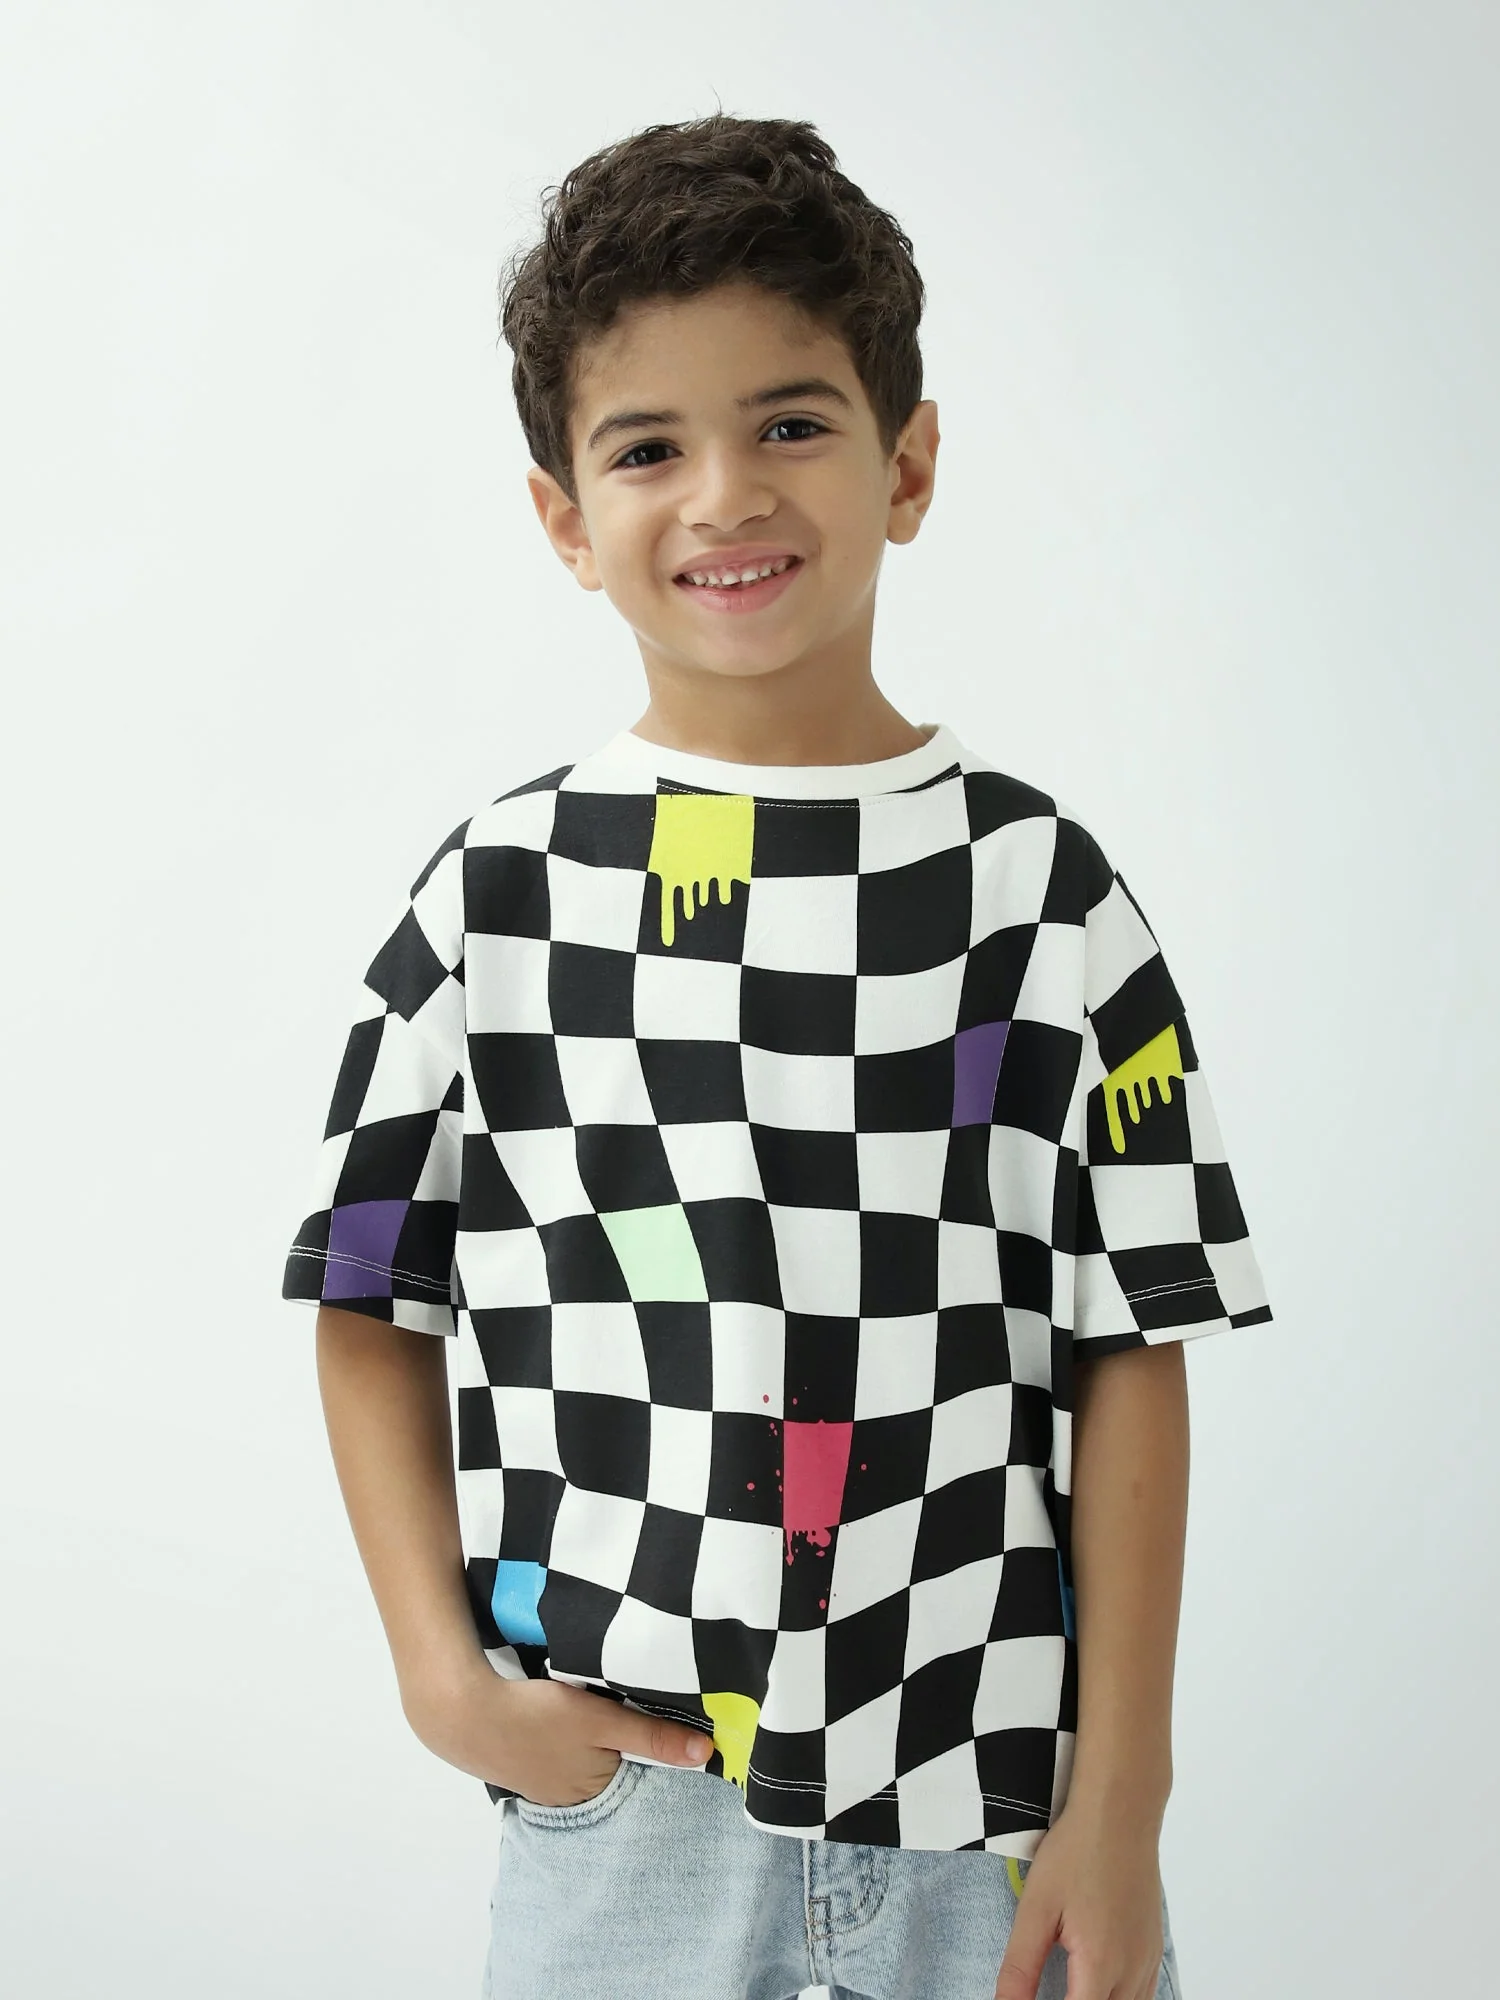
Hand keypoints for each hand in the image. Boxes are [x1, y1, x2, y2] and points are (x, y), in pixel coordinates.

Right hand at [401, 1663, 712, 1805]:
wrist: (461, 1711)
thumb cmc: (535, 1718)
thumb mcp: (601, 1722)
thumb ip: (652, 1736)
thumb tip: (708, 1754)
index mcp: (593, 1791)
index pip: (637, 1767)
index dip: (651, 1741)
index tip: (665, 1712)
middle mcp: (568, 1796)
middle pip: (610, 1762)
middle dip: (620, 1738)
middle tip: (622, 1701)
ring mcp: (540, 1780)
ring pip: (582, 1753)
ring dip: (589, 1733)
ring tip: (592, 1702)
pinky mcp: (520, 1758)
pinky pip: (555, 1747)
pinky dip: (562, 1730)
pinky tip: (558, 1709)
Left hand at [993, 1798, 1165, 1999]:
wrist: (1120, 1813)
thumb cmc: (1077, 1853)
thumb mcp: (1036, 1907)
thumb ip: (1020, 1967)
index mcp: (1099, 1966)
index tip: (1031, 1999)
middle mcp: (1131, 1971)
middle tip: (1051, 1988)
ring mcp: (1148, 1960)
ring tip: (1070, 1988)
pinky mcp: (1155, 1948)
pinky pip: (1144, 1995)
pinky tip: (1098, 1987)